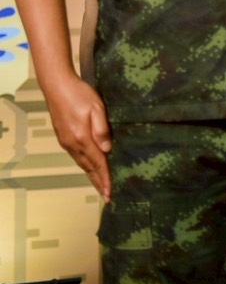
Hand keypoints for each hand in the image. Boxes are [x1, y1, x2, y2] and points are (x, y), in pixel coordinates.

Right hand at [43, 73, 112, 198]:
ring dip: (91, 175)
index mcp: (83, 138)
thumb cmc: (80, 95)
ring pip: (82, 163)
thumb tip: (107, 150)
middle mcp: (73, 144)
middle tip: (106, 196)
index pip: (98, 163)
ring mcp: (66, 141)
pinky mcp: (64, 137)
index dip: (104, 178)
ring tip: (100, 185)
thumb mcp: (97, 108)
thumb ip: (102, 129)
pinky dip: (85, 165)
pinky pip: (76, 156)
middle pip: (88, 167)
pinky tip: (90, 167)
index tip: (109, 193)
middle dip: (98, 182)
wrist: (57, 87)